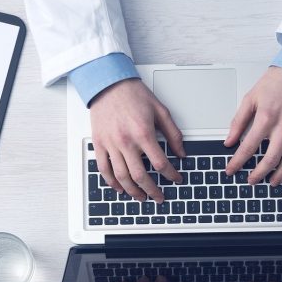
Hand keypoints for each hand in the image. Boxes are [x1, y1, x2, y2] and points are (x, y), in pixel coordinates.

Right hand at [90, 79, 185, 202]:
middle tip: (159, 197)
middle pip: (140, 176)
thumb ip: (173, 134)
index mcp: (143, 133)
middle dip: (152, 190)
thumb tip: (181, 152)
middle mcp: (126, 141)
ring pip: (122, 177)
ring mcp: (111, 144)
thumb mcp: (160, 111)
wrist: (108, 84)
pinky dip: (112, 182)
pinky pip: (104, 169)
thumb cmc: (133, 95)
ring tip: (141, 197)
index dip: (171, 175)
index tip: (176, 179)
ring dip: (133, 191)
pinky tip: (120, 188)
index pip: (160, 163)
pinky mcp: (100, 144)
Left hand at [224, 67, 281, 185]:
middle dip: (258, 174)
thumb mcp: (250, 98)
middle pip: (270, 159)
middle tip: (251, 180)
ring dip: (279, 175)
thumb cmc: (276, 83)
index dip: (238, 162)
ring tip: (271, 182)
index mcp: (266, 117)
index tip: (231, 170)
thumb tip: (229, 141)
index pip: (248, 147)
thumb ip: (238, 121)